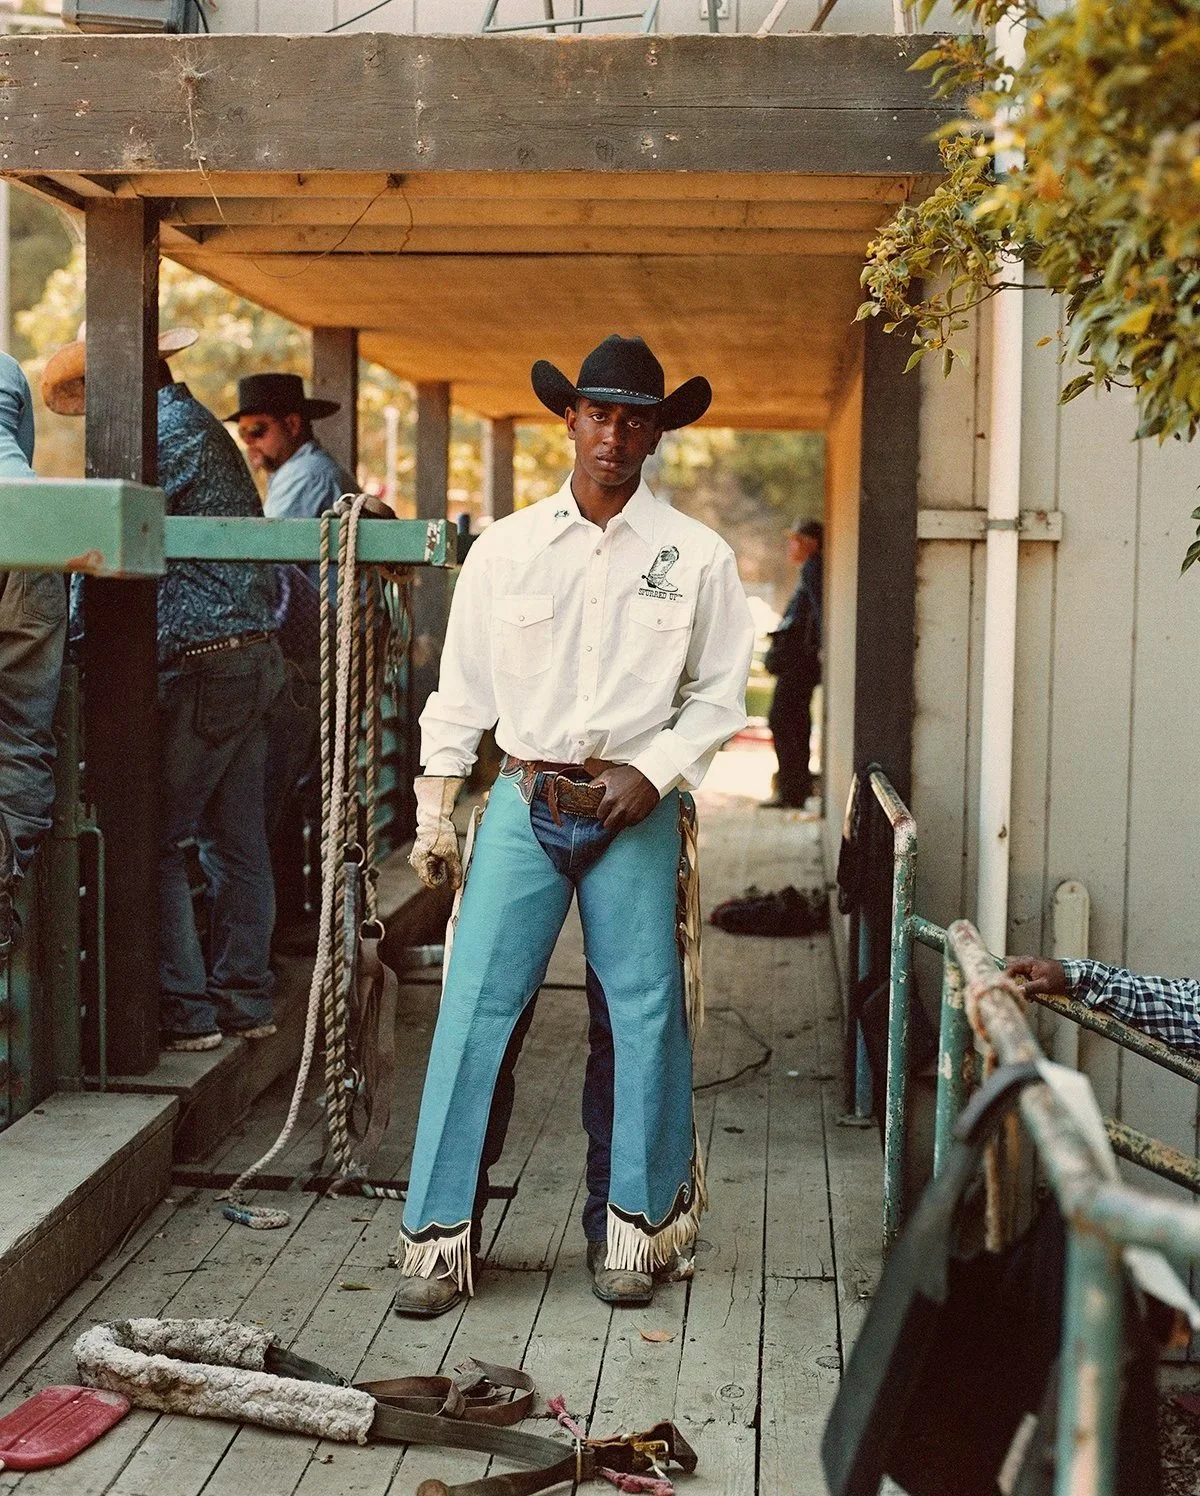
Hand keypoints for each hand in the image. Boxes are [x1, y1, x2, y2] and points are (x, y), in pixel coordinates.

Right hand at [409, 775, 465, 890]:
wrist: (435, 816)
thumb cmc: (441, 834)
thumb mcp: (451, 853)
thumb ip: (454, 871)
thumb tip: (456, 886)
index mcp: (419, 863)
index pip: (431, 882)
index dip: (443, 879)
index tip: (450, 870)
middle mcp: (416, 862)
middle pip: (432, 876)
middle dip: (442, 870)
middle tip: (448, 858)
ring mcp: (418, 857)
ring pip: (433, 869)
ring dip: (442, 865)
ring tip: (445, 852)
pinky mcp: (422, 853)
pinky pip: (432, 862)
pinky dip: (439, 859)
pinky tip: (443, 850)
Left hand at [591, 764, 658, 832]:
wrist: (649, 775)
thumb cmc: (628, 774)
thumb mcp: (608, 775)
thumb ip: (595, 783)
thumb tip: (586, 788)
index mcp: (610, 799)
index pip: (600, 815)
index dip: (600, 813)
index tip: (603, 812)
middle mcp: (619, 808)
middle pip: (608, 825)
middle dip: (607, 821)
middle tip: (609, 818)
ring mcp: (631, 813)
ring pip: (620, 826)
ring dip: (618, 823)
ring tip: (619, 817)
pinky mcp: (640, 815)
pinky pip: (632, 824)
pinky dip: (629, 821)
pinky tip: (629, 814)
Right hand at [1005, 956, 1067, 995]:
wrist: (1072, 975)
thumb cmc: (1059, 978)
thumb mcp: (1044, 985)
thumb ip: (1029, 988)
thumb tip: (1017, 991)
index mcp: (1028, 962)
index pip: (1009, 967)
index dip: (1004, 976)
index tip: (1001, 986)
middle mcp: (1027, 960)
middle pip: (1009, 965)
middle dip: (1006, 976)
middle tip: (1007, 987)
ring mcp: (1030, 964)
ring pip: (1015, 969)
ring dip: (1014, 979)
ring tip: (1017, 990)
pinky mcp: (1033, 969)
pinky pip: (1022, 973)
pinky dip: (1021, 981)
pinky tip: (1026, 992)